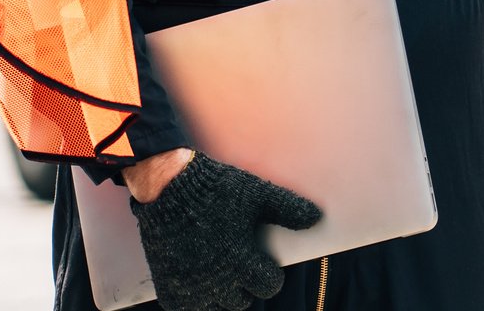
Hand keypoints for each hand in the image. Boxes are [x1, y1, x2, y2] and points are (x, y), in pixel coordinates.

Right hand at [129, 152, 321, 310]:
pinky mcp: (168, 287)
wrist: (167, 186)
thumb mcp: (256, 194)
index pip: (268, 287)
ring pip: (215, 307)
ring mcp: (190, 287)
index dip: (269, 275)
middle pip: (241, 301)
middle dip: (244, 285)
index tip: (263, 263)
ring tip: (219, 270)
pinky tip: (196, 277)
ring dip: (219, 295)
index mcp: (240, 260)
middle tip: (238, 262)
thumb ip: (287, 208)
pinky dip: (192, 298)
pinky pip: (186, 307)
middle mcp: (215, 281)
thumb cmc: (216, 189)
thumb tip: (315, 218)